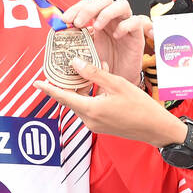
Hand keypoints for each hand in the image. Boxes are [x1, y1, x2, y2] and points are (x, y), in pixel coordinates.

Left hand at [37, 59, 190, 147]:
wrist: (156, 128)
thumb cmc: (141, 107)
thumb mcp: (117, 84)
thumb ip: (94, 73)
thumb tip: (75, 64)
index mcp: (91, 109)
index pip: (63, 97)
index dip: (48, 89)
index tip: (36, 83)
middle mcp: (90, 120)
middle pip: (71, 99)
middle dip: (67, 85)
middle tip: (64, 69)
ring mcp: (96, 125)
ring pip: (81, 103)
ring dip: (82, 89)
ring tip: (87, 72)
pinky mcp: (102, 126)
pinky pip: (90, 108)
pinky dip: (91, 96)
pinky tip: (99, 84)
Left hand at [60, 0, 149, 84]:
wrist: (118, 79)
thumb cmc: (104, 64)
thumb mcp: (86, 50)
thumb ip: (75, 39)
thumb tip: (58, 31)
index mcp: (99, 19)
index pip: (88, 3)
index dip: (76, 8)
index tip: (64, 19)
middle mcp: (113, 19)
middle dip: (89, 9)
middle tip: (78, 23)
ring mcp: (126, 24)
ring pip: (122, 4)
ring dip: (107, 13)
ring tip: (97, 27)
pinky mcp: (138, 34)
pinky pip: (136, 21)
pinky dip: (125, 25)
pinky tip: (116, 36)